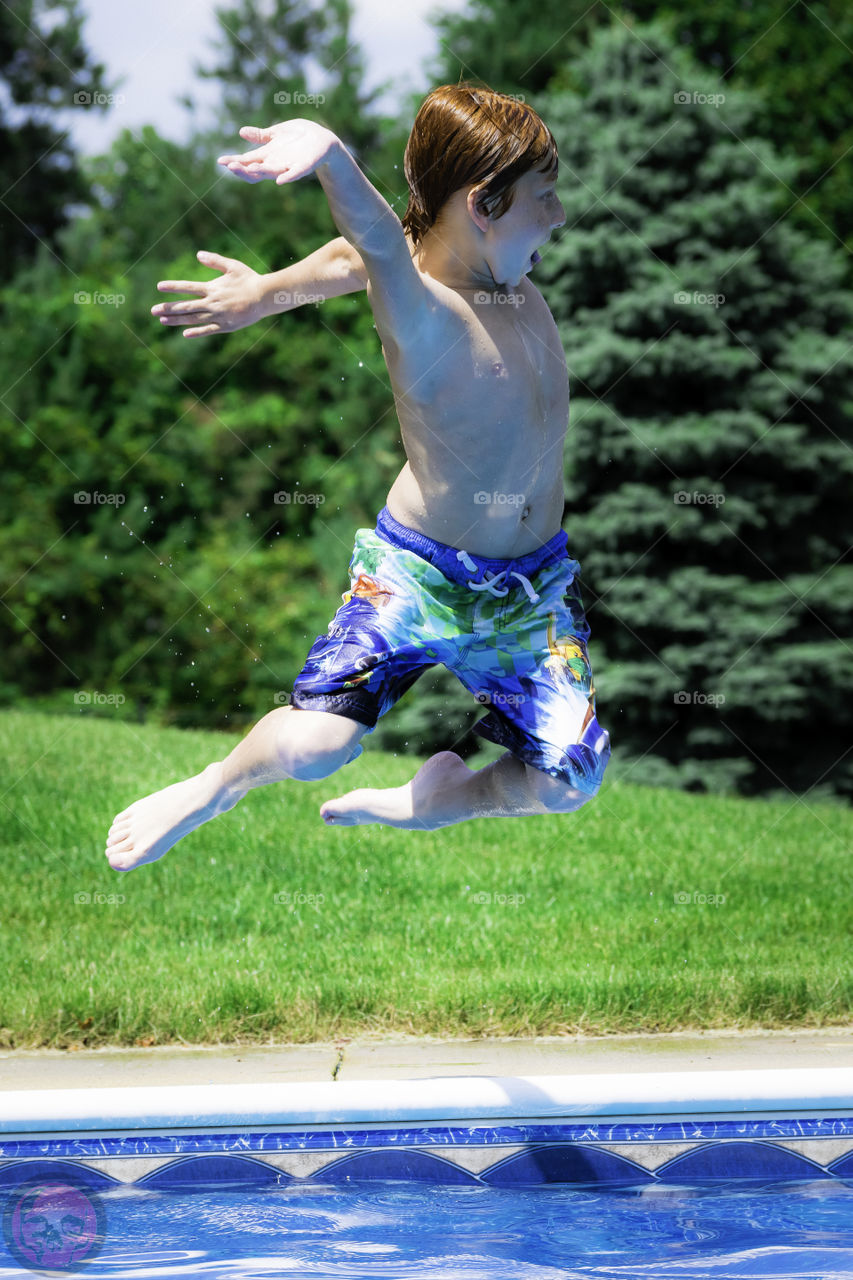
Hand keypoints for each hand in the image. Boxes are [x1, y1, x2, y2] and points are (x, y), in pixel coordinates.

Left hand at [151, 251, 266, 337]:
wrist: (265, 297)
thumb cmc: (249, 280)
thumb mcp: (232, 266)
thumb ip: (214, 261)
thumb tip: (198, 254)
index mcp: (212, 288)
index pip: (188, 287)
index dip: (173, 287)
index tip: (159, 286)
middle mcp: (212, 303)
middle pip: (186, 306)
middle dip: (168, 308)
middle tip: (153, 311)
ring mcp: (218, 315)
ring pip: (193, 319)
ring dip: (177, 320)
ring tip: (163, 321)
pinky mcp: (226, 326)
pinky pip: (208, 330)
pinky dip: (196, 332)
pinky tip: (185, 334)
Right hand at [217, 120, 338, 184]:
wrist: (322, 140)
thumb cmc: (299, 137)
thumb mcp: (277, 133)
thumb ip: (261, 136)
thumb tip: (241, 132)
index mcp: (268, 156)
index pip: (247, 161)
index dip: (234, 161)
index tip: (221, 161)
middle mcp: (276, 163)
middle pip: (256, 170)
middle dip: (243, 169)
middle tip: (230, 166)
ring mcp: (290, 166)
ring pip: (272, 173)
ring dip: (260, 172)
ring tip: (248, 169)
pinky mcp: (305, 166)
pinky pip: (295, 173)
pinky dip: (288, 177)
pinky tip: (280, 181)